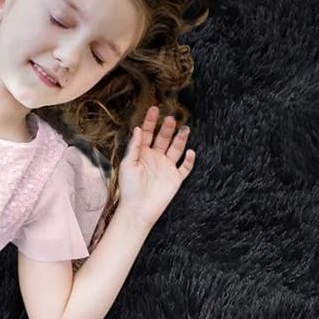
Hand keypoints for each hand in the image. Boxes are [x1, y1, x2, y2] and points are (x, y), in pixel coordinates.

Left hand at [118, 104, 194, 227]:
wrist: (138, 210)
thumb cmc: (129, 188)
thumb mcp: (128, 165)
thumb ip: (134, 147)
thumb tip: (137, 128)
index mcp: (142, 154)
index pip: (146, 133)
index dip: (150, 121)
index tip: (154, 108)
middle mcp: (155, 158)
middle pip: (163, 138)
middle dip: (167, 128)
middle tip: (171, 118)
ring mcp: (166, 168)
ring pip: (176, 149)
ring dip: (181, 139)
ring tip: (185, 128)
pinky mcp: (175, 179)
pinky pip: (185, 167)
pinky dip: (189, 160)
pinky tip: (191, 152)